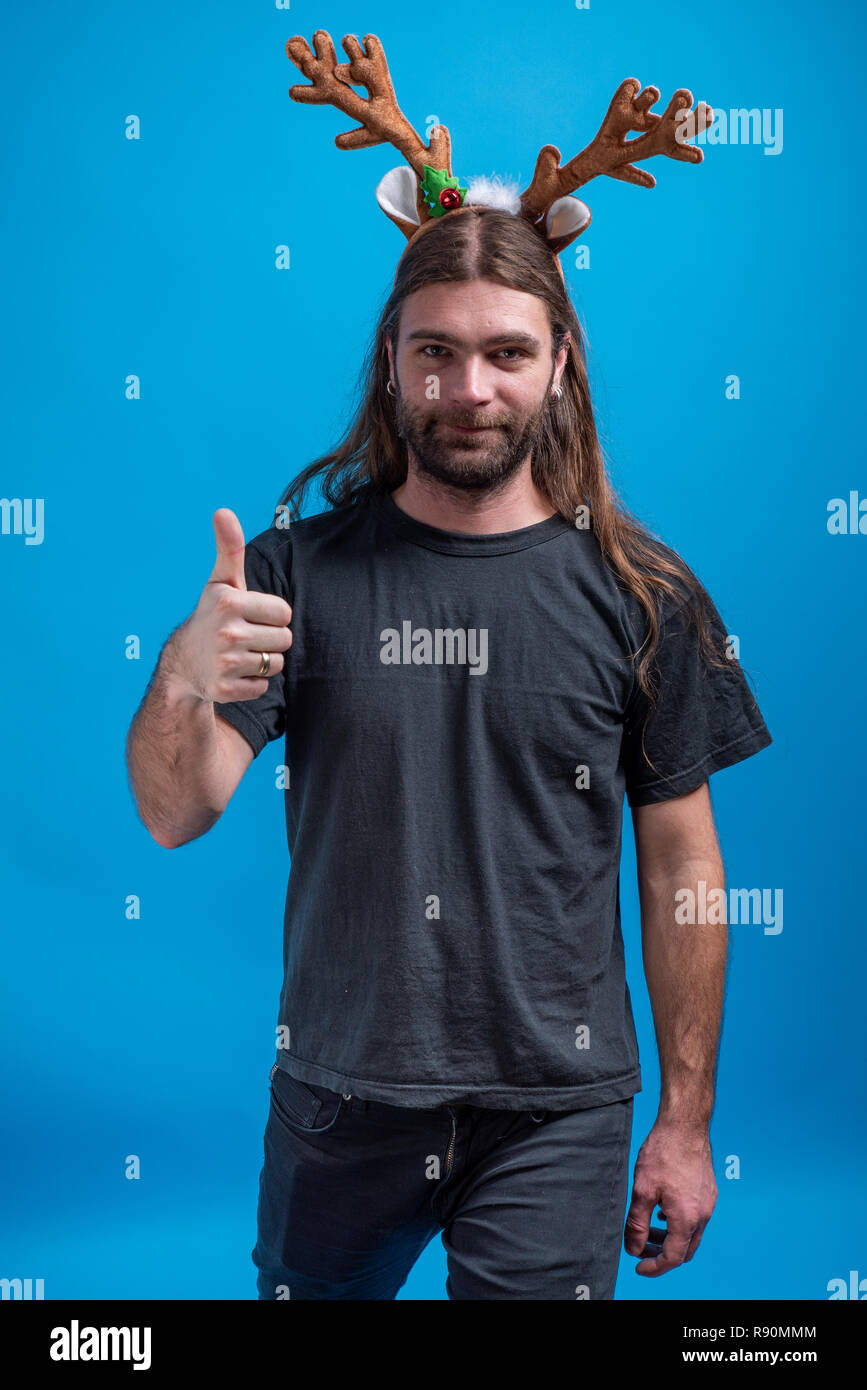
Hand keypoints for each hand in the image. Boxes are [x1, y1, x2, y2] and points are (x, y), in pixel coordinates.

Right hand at [164, 508, 292, 703]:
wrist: (183, 663)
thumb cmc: (213, 616)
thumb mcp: (221, 582)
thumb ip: (229, 548)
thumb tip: (223, 511)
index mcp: (229, 602)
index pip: (285, 613)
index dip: (272, 616)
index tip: (250, 616)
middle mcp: (226, 632)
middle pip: (285, 639)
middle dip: (270, 639)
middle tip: (245, 637)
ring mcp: (224, 663)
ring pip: (275, 664)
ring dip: (263, 662)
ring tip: (239, 654)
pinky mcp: (224, 690)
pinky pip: (263, 687)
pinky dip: (252, 683)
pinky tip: (234, 673)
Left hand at [623, 1118, 716, 1275]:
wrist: (685, 1124)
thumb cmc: (663, 1152)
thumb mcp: (642, 1189)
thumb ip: (637, 1223)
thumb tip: (633, 1248)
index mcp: (686, 1218)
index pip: (672, 1258)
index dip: (654, 1267)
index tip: (639, 1266)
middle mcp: (702, 1214)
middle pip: (685, 1250)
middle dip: (663, 1255)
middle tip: (642, 1249)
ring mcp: (708, 1203)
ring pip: (692, 1234)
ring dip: (671, 1238)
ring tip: (650, 1230)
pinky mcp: (709, 1191)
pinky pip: (697, 1218)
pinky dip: (680, 1223)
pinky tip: (664, 1210)